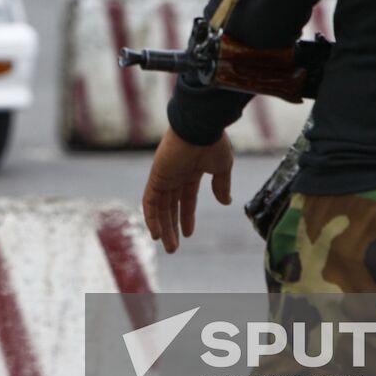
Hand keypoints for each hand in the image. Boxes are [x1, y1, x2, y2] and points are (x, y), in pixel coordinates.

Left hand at [142, 130, 233, 253]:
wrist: (200, 127)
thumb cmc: (213, 143)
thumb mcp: (222, 167)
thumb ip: (221, 184)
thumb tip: (226, 201)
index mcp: (191, 171)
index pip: (186, 198)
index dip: (187, 216)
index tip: (189, 233)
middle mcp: (175, 175)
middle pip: (170, 206)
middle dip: (172, 227)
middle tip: (174, 248)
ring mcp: (164, 176)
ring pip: (160, 207)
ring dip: (163, 228)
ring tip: (168, 247)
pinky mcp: (156, 176)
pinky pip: (150, 201)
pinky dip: (151, 217)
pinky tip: (156, 233)